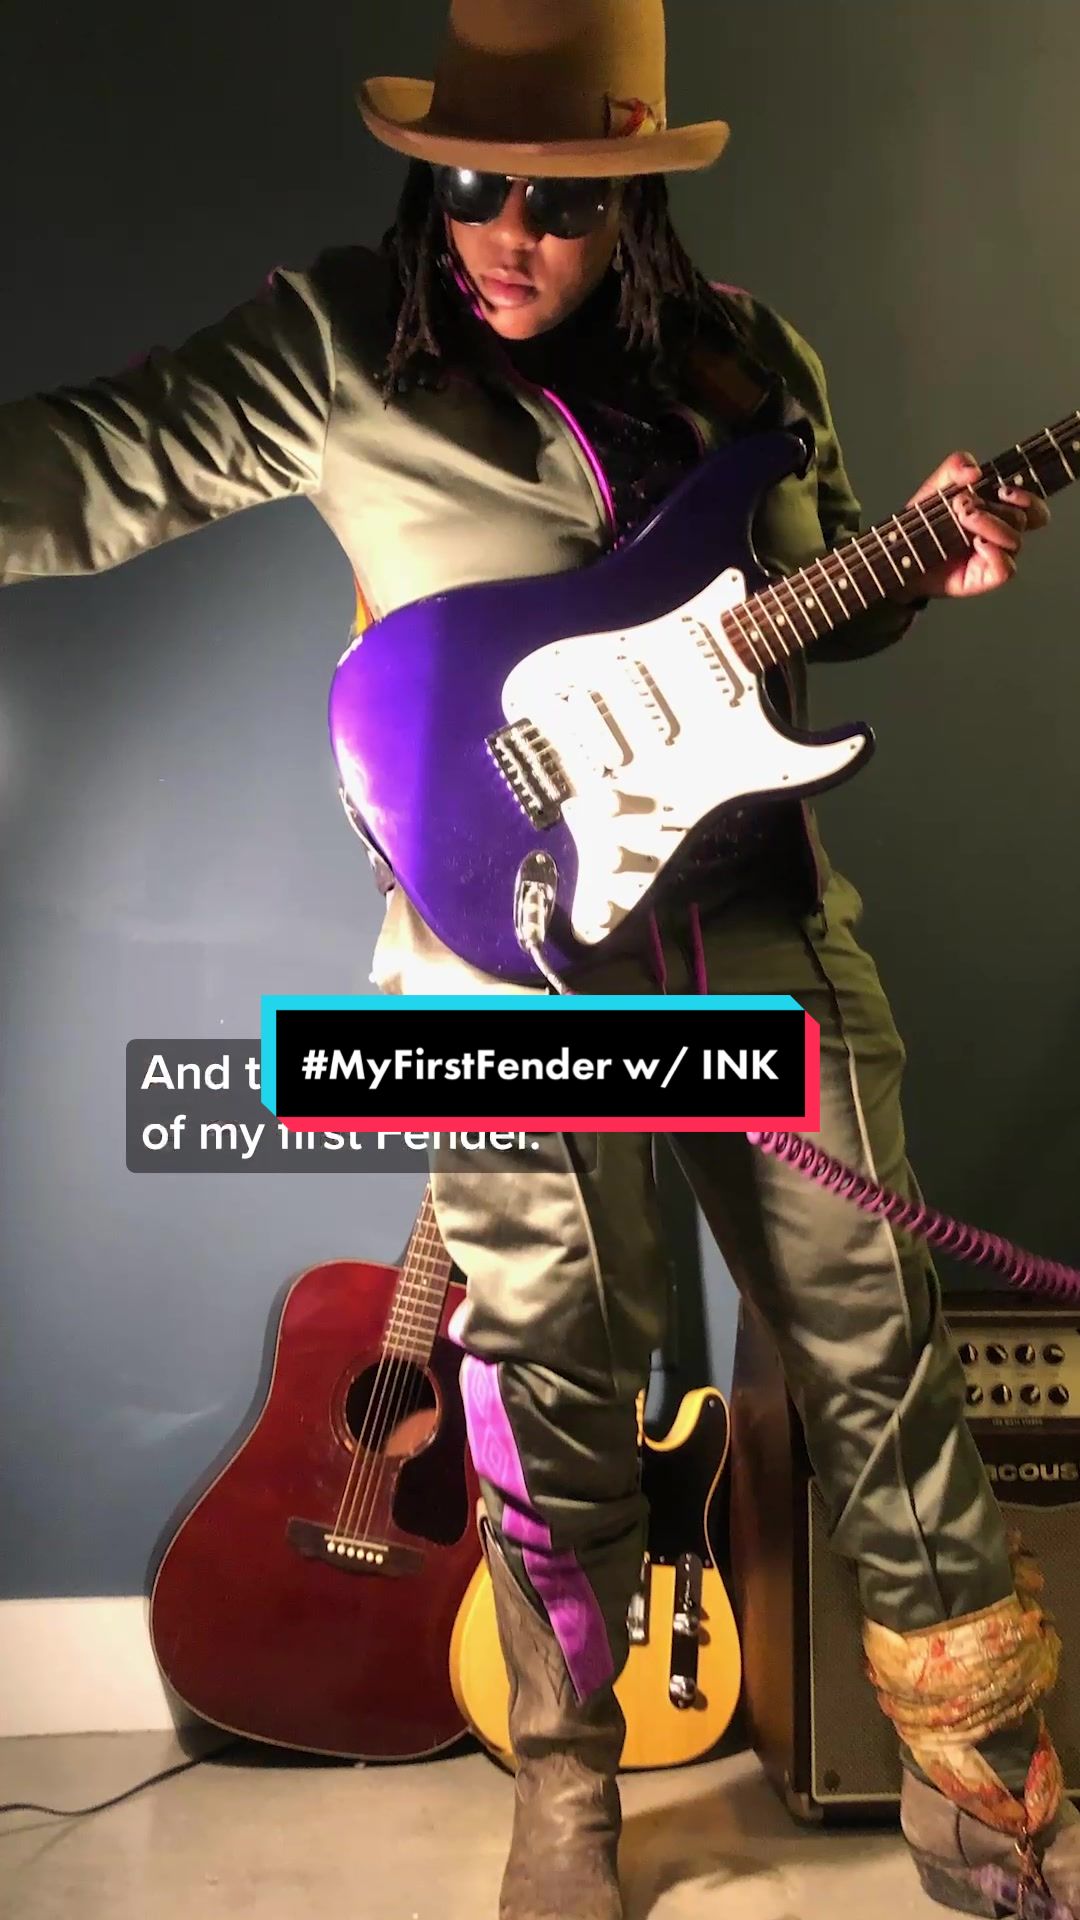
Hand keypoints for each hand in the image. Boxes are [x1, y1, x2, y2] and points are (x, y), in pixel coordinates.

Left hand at [902, 450, 1049, 599]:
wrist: (902, 552)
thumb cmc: (925, 520)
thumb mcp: (938, 486)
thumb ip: (955, 467)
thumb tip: (975, 471)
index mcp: (999, 511)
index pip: (1033, 507)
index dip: (1028, 498)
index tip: (1002, 490)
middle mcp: (1002, 534)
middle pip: (1022, 519)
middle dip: (994, 507)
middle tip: (962, 505)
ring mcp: (995, 556)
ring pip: (1015, 541)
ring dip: (990, 525)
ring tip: (962, 519)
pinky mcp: (985, 578)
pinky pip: (1006, 570)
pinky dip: (996, 554)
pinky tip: (977, 544)